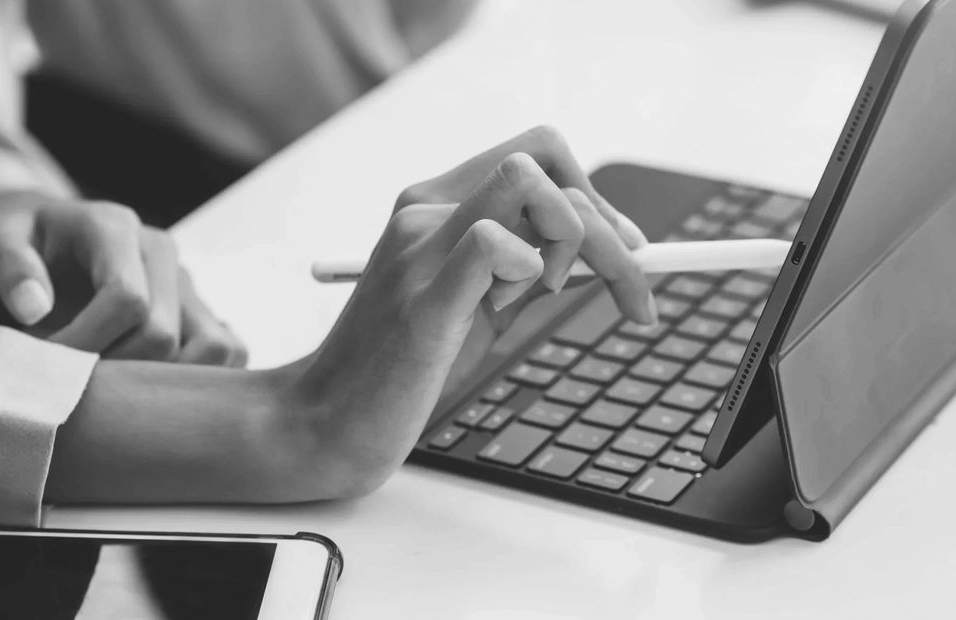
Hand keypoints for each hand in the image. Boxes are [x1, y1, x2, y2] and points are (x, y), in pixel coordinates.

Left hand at [0, 192, 246, 365]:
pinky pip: (229, 351)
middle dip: (112, 370)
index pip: (128, 299)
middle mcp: (162, 253)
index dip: (86, 344)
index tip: (46, 364)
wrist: (39, 236)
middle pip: (164, 335)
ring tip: (112, 388)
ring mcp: (187, 282)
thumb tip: (33, 308)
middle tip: (69, 380)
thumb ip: (9, 266)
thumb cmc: (15, 240)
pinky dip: (200, 378)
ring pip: (213, 349)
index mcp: (115, 229)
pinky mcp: (200, 310)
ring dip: (162, 382)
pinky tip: (149, 387)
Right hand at [285, 126, 654, 492]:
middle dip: (609, 228)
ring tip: (540, 302)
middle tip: (631, 292)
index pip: (537, 153)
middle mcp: (422, 211)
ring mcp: (418, 251)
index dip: (593, 195)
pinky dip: (532, 269)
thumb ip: (527, 268)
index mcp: (431, 204)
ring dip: (572, 244)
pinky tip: (515, 306)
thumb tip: (607, 248)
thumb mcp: (474, 303)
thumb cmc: (403, 367)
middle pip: (546, 165)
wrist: (324, 422)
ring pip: (532, 188)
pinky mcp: (423, 302)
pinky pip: (494, 244)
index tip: (625, 249)